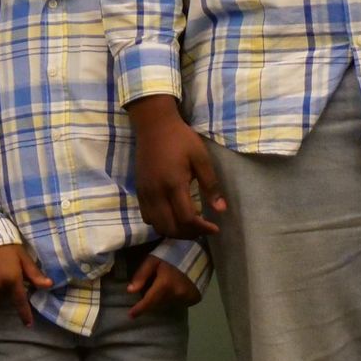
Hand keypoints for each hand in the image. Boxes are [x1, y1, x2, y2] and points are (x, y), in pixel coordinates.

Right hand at [0, 244, 53, 326]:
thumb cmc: (7, 245)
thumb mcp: (23, 257)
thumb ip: (34, 274)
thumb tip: (49, 285)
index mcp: (12, 279)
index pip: (20, 302)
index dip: (25, 314)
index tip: (28, 324)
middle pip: (6, 299)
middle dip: (9, 293)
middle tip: (8, 280)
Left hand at [125, 254, 202, 318]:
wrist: (198, 250)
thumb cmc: (173, 253)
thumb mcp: (154, 259)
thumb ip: (142, 274)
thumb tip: (130, 291)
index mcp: (165, 284)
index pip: (149, 301)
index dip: (139, 309)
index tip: (131, 315)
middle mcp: (176, 294)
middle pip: (158, 302)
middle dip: (152, 298)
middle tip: (153, 286)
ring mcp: (187, 297)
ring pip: (169, 303)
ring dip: (164, 297)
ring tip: (167, 284)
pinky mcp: (195, 298)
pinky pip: (180, 302)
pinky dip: (175, 297)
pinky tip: (177, 286)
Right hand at [129, 95, 226, 237]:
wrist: (154, 125)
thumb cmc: (181, 139)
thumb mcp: (201, 157)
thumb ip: (210, 184)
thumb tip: (221, 209)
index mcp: (174, 184)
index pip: (187, 218)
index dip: (202, 228)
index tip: (214, 228)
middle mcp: (157, 193)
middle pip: (170, 227)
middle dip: (188, 234)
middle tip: (202, 229)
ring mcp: (145, 193)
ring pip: (157, 226)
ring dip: (174, 232)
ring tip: (189, 226)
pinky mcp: (139, 191)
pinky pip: (147, 217)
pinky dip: (160, 223)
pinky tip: (172, 217)